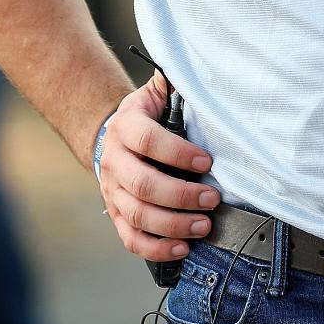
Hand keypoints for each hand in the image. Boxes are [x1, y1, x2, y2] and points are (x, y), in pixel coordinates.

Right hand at [97, 74, 219, 263]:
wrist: (113, 137)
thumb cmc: (146, 117)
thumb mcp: (155, 96)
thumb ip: (173, 86)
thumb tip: (200, 75)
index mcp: (125, 127)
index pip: (148, 140)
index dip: (178, 153)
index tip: (207, 163)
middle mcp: (114, 160)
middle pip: (143, 184)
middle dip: (181, 196)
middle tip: (212, 200)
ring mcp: (112, 190)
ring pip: (137, 215)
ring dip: (174, 224)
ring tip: (204, 226)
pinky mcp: (116, 214)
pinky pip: (131, 238)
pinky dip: (156, 248)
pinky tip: (182, 247)